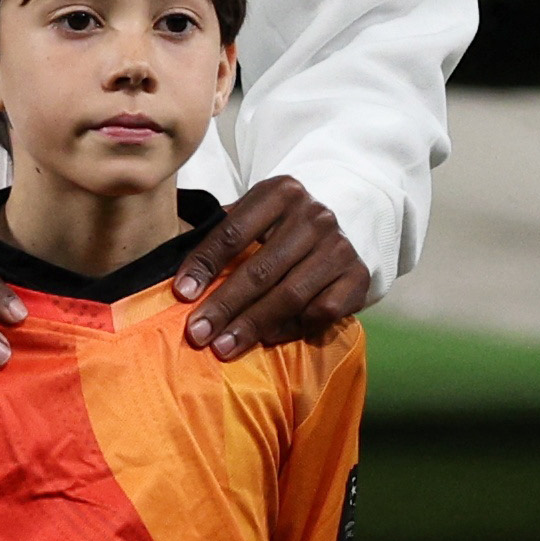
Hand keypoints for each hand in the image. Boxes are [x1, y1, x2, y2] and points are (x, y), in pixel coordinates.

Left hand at [179, 175, 369, 358]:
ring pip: (290, 295)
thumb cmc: (285, 224)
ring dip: (253, 325)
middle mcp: (314, 216)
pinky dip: (292, 328)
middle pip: (260, 269)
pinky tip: (268, 339)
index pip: (234, 232)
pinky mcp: (357, 276)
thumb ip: (222, 236)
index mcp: (281, 193)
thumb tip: (183, 282)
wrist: (352, 218)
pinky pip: (321, 311)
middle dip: (224, 305)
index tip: (182, 294)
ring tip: (224, 347)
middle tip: (198, 333)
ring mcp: (339, 247)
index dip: (206, 265)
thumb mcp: (255, 213)